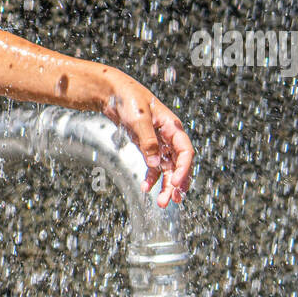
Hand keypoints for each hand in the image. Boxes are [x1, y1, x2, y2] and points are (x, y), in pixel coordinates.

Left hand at [100, 73, 194, 206]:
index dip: (184, 169)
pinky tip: (146, 188)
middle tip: (171, 201)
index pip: (185, 152)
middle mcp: (169, 137)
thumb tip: (155, 163)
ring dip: (166, 186)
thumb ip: (148, 142)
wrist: (112, 92)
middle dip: (176, 184)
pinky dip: (152, 178)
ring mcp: (159, 143)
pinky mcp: (147, 147)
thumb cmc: (129, 99)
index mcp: (172, 127)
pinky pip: (154, 166)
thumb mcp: (139, 119)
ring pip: (167, 168)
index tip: (177, 184)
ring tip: (162, 203)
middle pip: (178, 164)